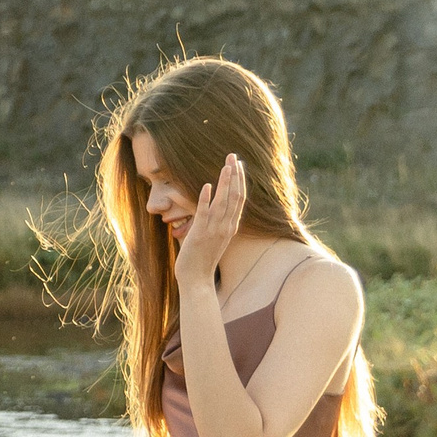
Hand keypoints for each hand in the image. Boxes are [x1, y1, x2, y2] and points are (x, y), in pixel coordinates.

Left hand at [172, 152, 244, 286]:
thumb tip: (208, 210)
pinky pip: (204, 213)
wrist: (196, 281)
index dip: (240, 181)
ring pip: (224, 201)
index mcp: (230, 226)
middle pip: (236, 196)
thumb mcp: (212, 238)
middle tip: (233, 156)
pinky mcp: (200, 234)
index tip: (238, 165)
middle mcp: (226, 226)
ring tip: (227, 164)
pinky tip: (207, 185)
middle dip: (235, 175)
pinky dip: (206, 199)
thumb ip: (213, 224)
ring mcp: (214, 230)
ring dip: (225, 182)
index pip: (239, 199)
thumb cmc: (201, 260)